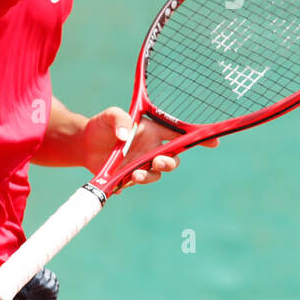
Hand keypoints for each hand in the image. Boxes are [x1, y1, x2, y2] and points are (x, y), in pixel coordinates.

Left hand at [81, 107, 218, 187]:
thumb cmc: (102, 126)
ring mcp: (142, 164)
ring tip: (134, 175)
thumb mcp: (110, 116)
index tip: (215, 142)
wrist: (85, 145)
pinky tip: (119, 181)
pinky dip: (129, 183)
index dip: (199, 138)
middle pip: (172, 159)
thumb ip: (119, 119)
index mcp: (154, 131)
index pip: (181, 134)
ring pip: (156, 174)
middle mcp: (152, 149)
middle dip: (169, 163)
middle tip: (157, 161)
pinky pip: (135, 183)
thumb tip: (125, 134)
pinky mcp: (129, 177)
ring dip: (149, 176)